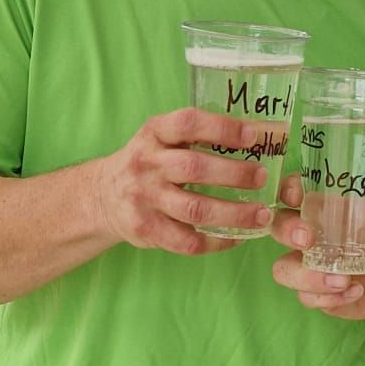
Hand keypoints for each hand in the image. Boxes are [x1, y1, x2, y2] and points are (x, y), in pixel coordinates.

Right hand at [93, 108, 271, 255]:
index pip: (188, 123)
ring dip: (234, 213)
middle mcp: (146, 163)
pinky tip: (237, 237)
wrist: (102, 196)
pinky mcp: (146, 229)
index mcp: (154, 133)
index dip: (222, 128)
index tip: (253, 135)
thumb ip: (197, 135)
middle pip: (195, 169)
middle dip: (234, 174)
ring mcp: (144, 198)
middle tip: (262, 177)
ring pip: (195, 209)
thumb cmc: (149, 162)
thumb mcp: (162, 138)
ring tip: (262, 214)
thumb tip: (259, 133)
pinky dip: (217, 242)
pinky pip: (187, 241)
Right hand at [270, 180, 364, 320]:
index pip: (292, 192)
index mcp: (323, 209)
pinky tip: (355, 292)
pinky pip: (307, 297)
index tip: (296, 195)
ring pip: (284, 269)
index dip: (287, 190)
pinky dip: (330, 298)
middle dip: (287, 231)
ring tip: (343, 279)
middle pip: (278, 227)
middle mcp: (308, 235)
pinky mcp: (315, 293)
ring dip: (308, 276)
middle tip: (308, 239)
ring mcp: (308, 266)